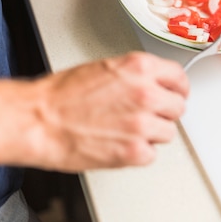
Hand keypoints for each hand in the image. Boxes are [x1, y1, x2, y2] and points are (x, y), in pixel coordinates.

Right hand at [32, 52, 188, 170]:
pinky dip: (138, 152)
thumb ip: (136, 75)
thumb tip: (155, 83)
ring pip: (168, 132)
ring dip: (151, 133)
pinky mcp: (134, 151)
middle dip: (164, 112)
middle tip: (145, 114)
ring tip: (126, 129)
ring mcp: (142, 123)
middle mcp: (146, 93)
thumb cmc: (63, 94)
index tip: (174, 94)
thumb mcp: (106, 68)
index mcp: (139, 67)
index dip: (176, 89)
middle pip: (178, 107)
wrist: (40, 119)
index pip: (179, 78)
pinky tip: (119, 143)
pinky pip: (151, 154)